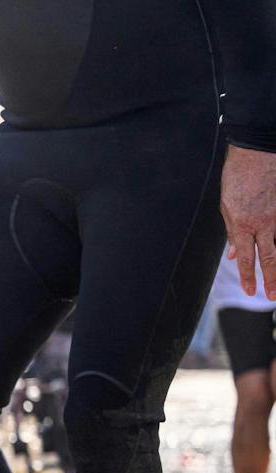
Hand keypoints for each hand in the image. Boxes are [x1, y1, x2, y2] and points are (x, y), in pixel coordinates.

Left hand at [221, 145, 275, 300]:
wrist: (256, 151)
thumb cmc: (238, 177)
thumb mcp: (227, 206)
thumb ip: (233, 232)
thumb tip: (235, 254)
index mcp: (243, 224)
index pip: (247, 258)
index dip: (248, 276)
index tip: (250, 291)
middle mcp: (264, 223)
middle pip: (269, 257)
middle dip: (271, 279)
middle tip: (272, 296)